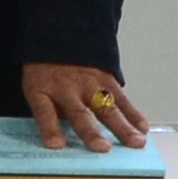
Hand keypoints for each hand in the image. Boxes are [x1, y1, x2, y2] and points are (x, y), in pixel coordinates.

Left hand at [22, 63, 148, 151]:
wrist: (61, 31)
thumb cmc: (46, 69)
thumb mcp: (35, 85)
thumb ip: (47, 111)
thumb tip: (61, 140)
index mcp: (42, 90)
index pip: (44, 111)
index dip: (50, 128)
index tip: (56, 145)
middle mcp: (67, 88)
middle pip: (79, 113)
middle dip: (90, 131)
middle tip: (102, 147)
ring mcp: (90, 84)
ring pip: (107, 108)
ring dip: (121, 126)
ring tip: (135, 142)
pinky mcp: (107, 79)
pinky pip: (121, 99)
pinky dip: (133, 114)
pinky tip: (142, 128)